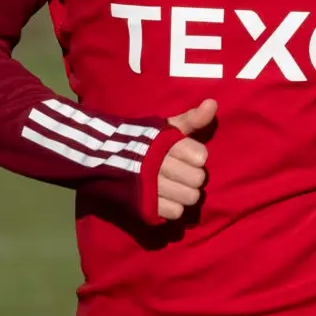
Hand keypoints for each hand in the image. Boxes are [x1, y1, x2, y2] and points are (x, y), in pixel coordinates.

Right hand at [154, 99, 216, 221]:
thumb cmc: (143, 141)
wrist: (102, 160)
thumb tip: (213, 103)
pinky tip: (165, 198)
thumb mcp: (166, 126)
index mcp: (165, 143)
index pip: (200, 156)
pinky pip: (175, 212)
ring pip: (189, 197)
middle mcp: (158, 165)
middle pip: (197, 179)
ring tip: (174, 186)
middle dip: (192, 176)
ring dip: (184, 193)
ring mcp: (151, 188)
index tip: (186, 155)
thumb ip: (191, 118)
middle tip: (180, 173)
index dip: (196, 156)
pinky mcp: (145, 207)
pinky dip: (173, 206)